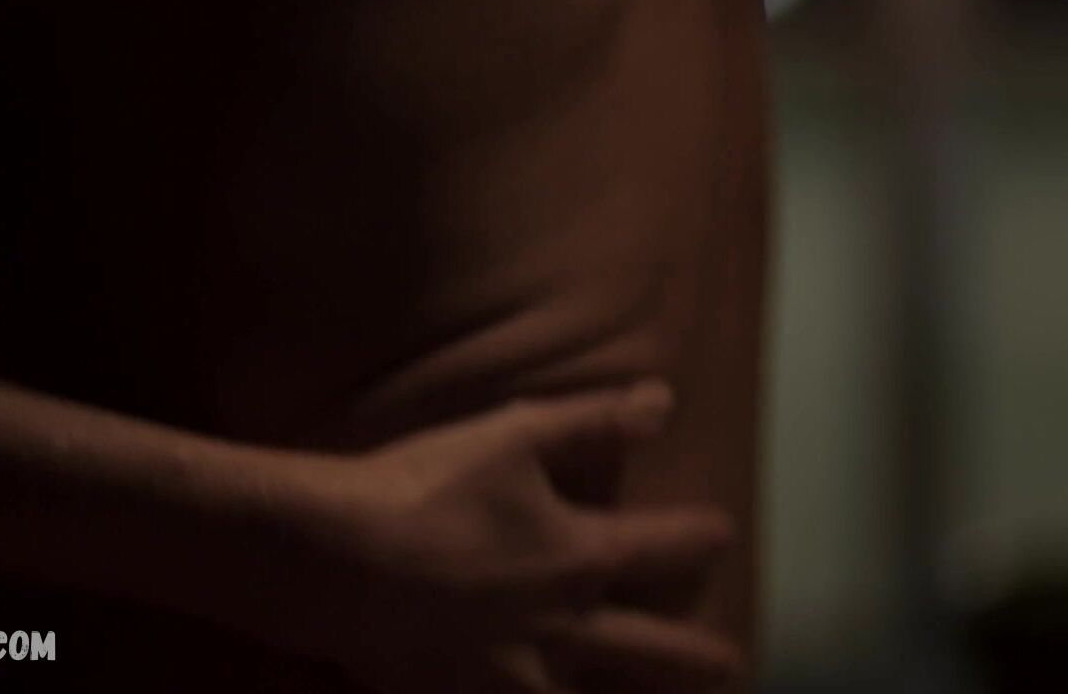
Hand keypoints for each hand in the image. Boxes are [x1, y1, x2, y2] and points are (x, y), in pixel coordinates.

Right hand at [321, 380, 739, 693]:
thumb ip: (592, 421)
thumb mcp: (512, 435)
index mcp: (578, 557)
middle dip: (698, 657)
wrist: (335, 560)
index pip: (664, 547)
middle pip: (652, 652)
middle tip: (733, 664)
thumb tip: (664, 402)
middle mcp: (561, 629)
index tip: (723, 533)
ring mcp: (513, 677)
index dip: (700, 537)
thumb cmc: (423, 487)